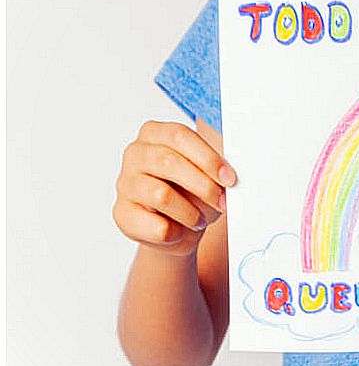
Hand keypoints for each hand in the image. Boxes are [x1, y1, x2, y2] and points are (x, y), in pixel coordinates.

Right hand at [113, 121, 236, 255]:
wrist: (175, 227)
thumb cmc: (192, 193)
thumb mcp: (207, 175)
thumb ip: (214, 169)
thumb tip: (227, 176)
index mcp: (155, 133)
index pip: (179, 136)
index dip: (208, 158)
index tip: (229, 178)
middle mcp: (135, 153)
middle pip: (168, 162)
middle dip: (203, 185)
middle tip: (221, 201)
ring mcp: (125, 183)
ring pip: (161, 195)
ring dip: (190, 212)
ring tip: (200, 220)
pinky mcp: (122, 213)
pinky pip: (156, 225)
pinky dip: (176, 232)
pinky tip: (179, 230)